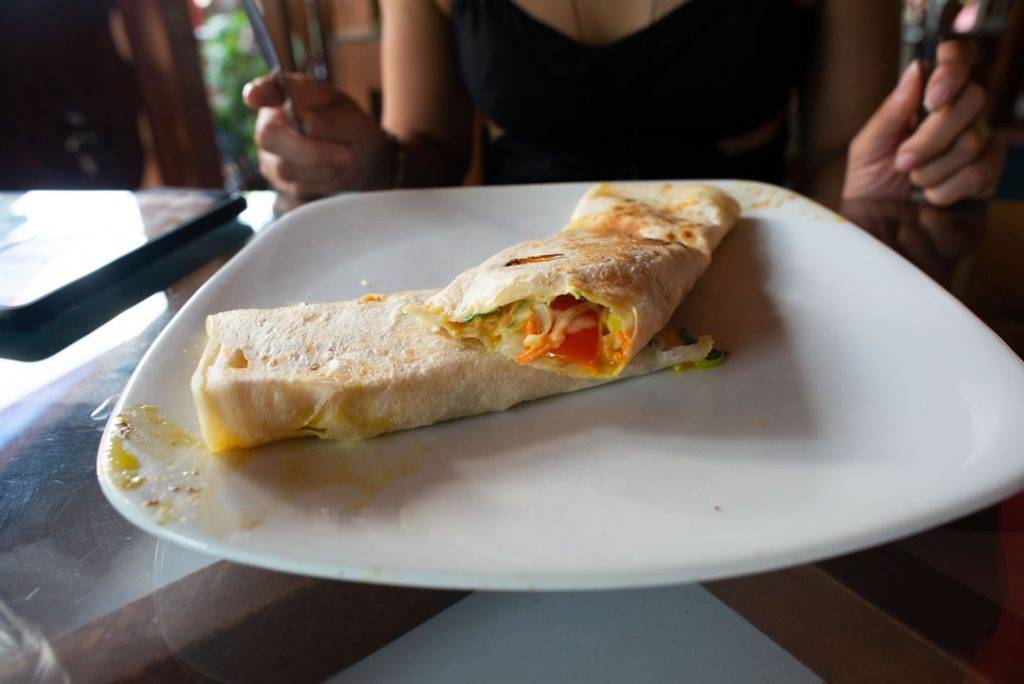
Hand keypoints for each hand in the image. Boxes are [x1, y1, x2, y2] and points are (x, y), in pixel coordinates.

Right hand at [243, 73, 391, 197]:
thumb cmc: (347, 126)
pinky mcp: (278, 180)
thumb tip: (308, 126)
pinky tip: (335, 169)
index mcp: (284, 95)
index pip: (265, 89)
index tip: (253, 96)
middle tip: (347, 156)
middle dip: (311, 151)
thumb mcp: (348, 114)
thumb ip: (329, 119)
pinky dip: (323, 180)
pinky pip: (298, 187)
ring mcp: (268, 154)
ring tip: (346, 158)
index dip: (258, 92)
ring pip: (286, 168)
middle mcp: (268, 122)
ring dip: (324, 167)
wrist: (358, 155)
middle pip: (270, 137)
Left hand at [843, 41, 1006, 205]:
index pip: (958, 57)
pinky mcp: (990, 170)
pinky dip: (946, 190)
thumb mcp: (867, 145)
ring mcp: (980, 139)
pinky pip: (980, 173)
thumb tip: (916, 69)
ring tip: (914, 179)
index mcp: (928, 96)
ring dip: (932, 170)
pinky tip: (932, 193)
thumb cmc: (870, 179)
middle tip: (902, 162)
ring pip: (974, 141)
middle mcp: (960, 112)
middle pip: (973, 100)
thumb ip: (891, 110)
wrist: (879, 218)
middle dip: (930, 139)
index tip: (930, 101)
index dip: (952, 71)